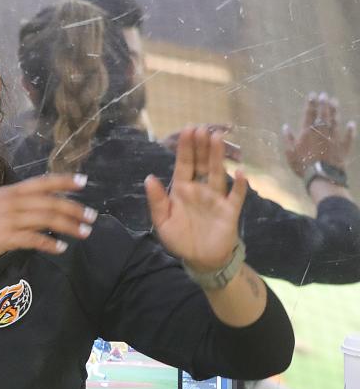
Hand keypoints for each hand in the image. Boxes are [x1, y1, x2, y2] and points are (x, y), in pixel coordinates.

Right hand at [0, 174, 96, 261]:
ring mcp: (9, 220)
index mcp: (11, 191)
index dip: (65, 181)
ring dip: (69, 226)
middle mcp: (13, 202)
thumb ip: (16, 204)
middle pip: (51, 202)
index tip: (83, 183)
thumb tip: (37, 210)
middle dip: (75, 209)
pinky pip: (34, 239)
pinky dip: (50, 244)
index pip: (43, 182)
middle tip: (92, 217)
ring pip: (47, 219)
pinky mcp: (5, 238)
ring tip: (84, 232)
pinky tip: (61, 248)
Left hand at [145, 126, 247, 272]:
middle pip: (201, 164)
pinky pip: (236, 195)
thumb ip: (156, 201)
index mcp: (182, 190)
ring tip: (217, 138)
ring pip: (217, 173)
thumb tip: (149, 178)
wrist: (201, 260)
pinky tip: (239, 172)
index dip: (185, 148)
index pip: (184, 165)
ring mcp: (216, 198)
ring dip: (217, 156)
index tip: (187, 130)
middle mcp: (200, 189)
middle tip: (202, 129)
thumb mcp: (162, 222)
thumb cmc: (181, 239)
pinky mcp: (229, 210)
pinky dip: (238, 185)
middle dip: (201, 146)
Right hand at [282, 92, 354, 174]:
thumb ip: (288, 139)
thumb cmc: (303, 165)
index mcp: (308, 132)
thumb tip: (285, 126)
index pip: (310, 114)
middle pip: (324, 114)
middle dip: (324, 103)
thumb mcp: (290, 153)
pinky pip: (347, 136)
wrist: (322, 175)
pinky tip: (351, 123)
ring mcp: (334, 137)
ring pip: (335, 120)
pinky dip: (349, 129)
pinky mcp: (343, 146)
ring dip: (335, 110)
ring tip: (334, 101)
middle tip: (324, 94)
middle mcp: (322, 131)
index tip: (312, 94)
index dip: (311, 103)